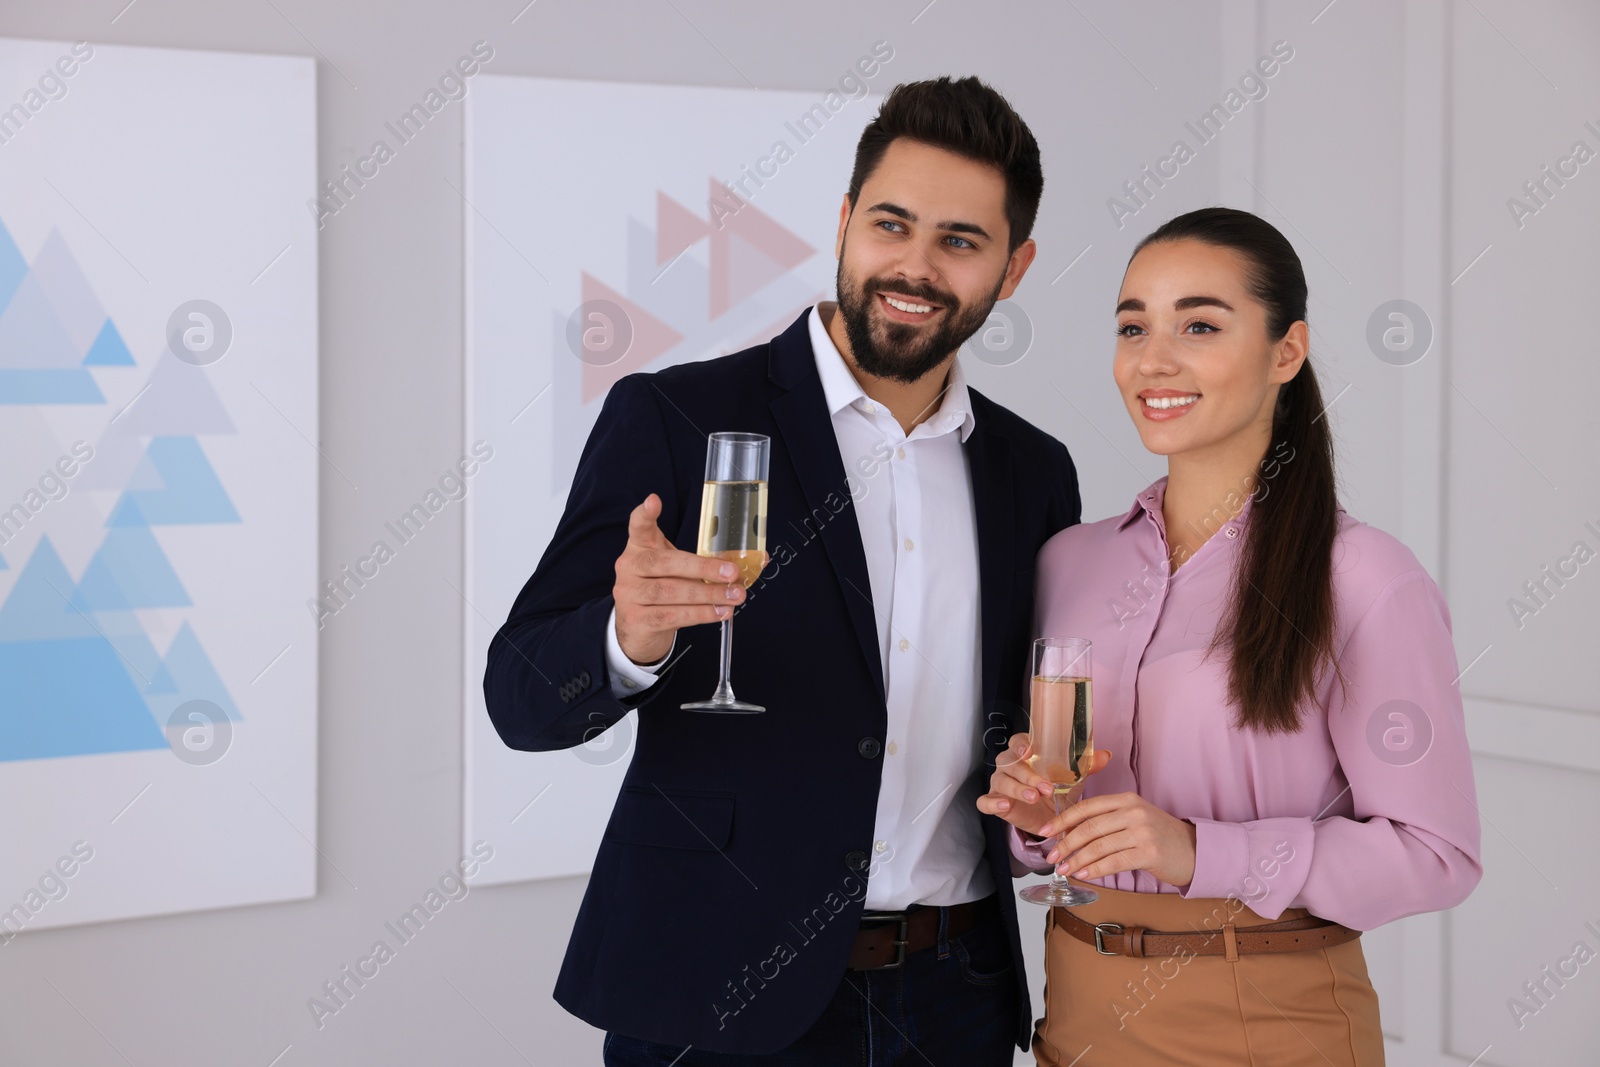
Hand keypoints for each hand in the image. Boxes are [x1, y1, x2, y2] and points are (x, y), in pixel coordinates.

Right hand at [613, 493, 744, 663]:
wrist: (638, 628)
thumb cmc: (664, 588)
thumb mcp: (678, 568)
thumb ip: (707, 559)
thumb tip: (759, 559)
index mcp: (640, 547)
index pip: (639, 526)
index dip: (645, 513)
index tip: (654, 501)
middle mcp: (629, 567)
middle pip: (665, 563)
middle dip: (702, 568)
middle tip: (732, 573)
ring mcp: (629, 594)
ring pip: (671, 592)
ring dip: (708, 594)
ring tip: (733, 596)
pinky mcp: (636, 620)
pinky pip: (672, 616)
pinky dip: (700, 614)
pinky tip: (719, 612)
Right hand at [976, 733, 1111, 836]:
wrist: (1050, 818)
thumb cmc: (1057, 789)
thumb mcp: (1074, 778)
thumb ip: (1088, 765)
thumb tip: (1106, 754)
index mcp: (1025, 753)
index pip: (1017, 741)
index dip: (1021, 744)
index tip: (1030, 750)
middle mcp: (1009, 765)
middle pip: (1010, 763)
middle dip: (1028, 774)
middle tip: (1046, 787)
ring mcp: (999, 784)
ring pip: (1001, 781)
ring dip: (1017, 789)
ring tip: (1033, 797)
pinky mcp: (994, 802)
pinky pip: (985, 801)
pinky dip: (992, 802)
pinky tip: (1005, 805)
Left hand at [1040, 792, 1197, 888]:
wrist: (1194, 850)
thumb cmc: (1158, 836)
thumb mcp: (1133, 818)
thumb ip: (1106, 820)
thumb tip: (1069, 833)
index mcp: (1126, 799)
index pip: (1086, 807)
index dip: (1062, 820)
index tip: (1045, 832)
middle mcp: (1133, 811)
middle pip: (1089, 827)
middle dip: (1065, 844)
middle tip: (1051, 857)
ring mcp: (1142, 831)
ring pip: (1098, 846)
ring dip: (1077, 860)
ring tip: (1064, 869)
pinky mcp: (1149, 852)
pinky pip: (1113, 862)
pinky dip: (1095, 870)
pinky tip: (1083, 875)